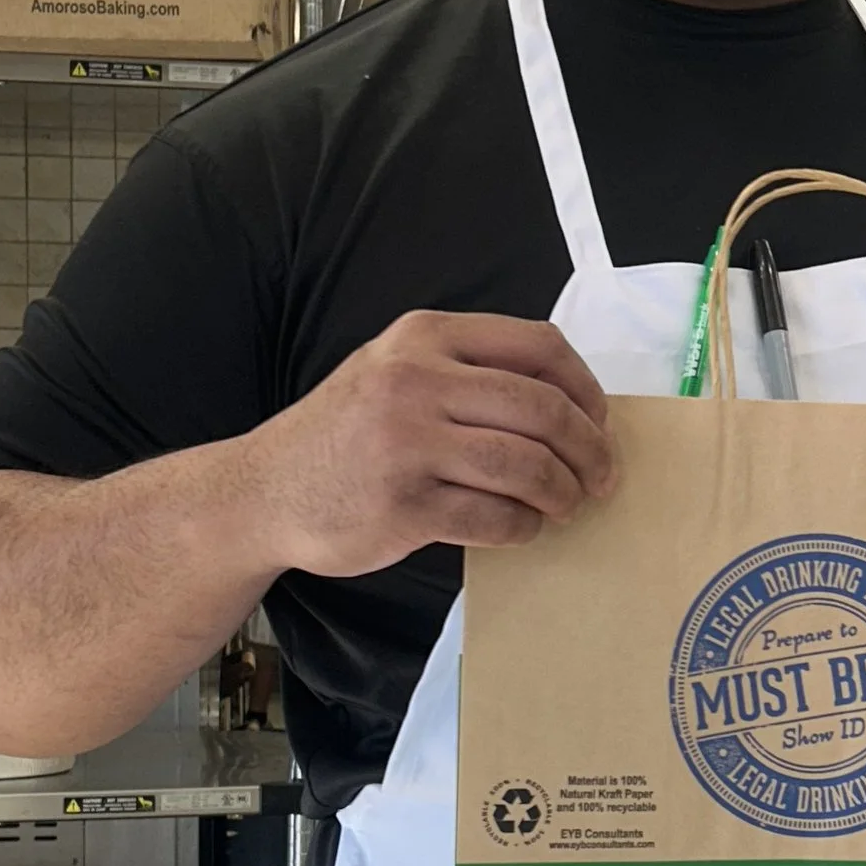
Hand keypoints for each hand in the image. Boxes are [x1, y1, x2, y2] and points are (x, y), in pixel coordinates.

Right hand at [242, 313, 614, 578]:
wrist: (264, 491)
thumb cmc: (345, 434)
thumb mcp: (394, 371)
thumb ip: (467, 371)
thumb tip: (569, 406)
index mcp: (424, 337)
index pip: (539, 346)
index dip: (585, 387)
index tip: (598, 422)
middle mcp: (416, 381)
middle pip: (543, 409)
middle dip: (589, 450)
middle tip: (601, 478)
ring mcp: (408, 444)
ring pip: (526, 465)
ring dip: (562, 493)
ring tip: (566, 506)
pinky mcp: (404, 506)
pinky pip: (495, 517)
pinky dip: (524, 527)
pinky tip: (522, 527)